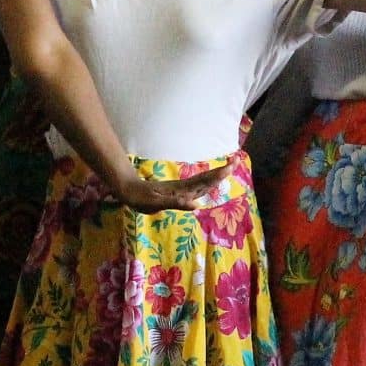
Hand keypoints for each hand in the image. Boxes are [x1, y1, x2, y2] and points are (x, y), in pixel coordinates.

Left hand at [109, 164, 230, 212]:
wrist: (128, 191)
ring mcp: (180, 189)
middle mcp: (184, 188)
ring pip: (202, 182)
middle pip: (206, 179)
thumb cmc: (141, 198)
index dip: (217, 176)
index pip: (204, 182)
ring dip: (215, 176)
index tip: (230, 167)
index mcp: (182, 190)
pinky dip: (205, 183)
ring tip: (228, 168)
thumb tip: (196, 204)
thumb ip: (176, 203)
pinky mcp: (176, 192)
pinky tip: (210, 183)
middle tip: (236, 161)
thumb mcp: (156, 203)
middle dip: (221, 171)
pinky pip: (195, 186)